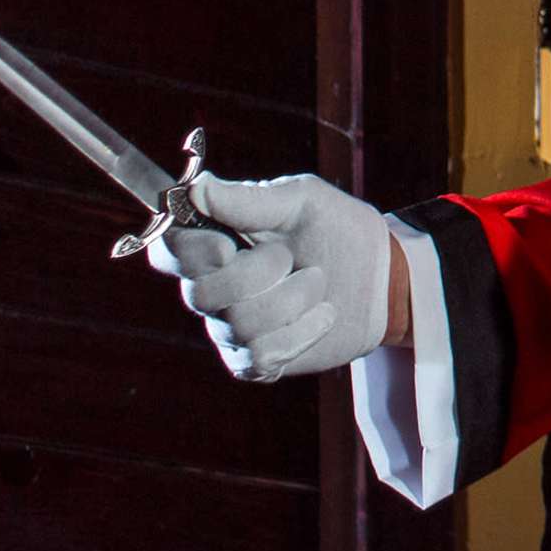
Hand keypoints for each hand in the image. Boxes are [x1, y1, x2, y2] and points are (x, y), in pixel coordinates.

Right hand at [141, 168, 399, 382]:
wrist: (382, 276)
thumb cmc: (337, 229)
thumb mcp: (302, 201)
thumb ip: (249, 200)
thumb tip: (197, 188)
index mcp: (215, 241)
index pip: (168, 250)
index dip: (188, 252)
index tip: (227, 244)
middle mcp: (213, 288)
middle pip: (201, 293)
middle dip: (257, 274)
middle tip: (291, 258)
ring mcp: (231, 328)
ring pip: (238, 324)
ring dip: (291, 300)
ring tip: (317, 283)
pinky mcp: (255, 361)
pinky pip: (259, 356)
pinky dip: (300, 334)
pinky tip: (322, 316)